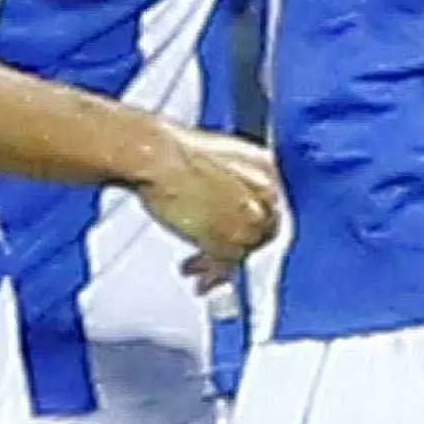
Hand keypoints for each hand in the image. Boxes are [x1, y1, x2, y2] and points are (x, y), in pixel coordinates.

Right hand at [136, 128, 282, 282]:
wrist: (156, 155)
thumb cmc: (169, 151)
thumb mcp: (211, 159)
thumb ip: (226, 183)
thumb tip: (219, 203)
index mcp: (264, 166)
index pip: (268, 205)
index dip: (248, 223)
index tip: (234, 235)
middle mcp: (265, 193)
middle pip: (259, 230)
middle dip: (236, 247)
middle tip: (215, 258)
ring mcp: (249, 217)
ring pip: (242, 250)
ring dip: (218, 264)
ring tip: (195, 268)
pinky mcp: (230, 239)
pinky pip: (226, 264)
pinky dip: (211, 273)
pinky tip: (194, 271)